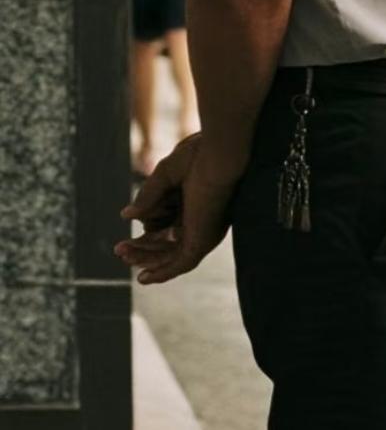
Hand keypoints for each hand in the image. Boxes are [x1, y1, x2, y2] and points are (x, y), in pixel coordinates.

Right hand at [115, 133, 239, 283]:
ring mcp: (203, 232)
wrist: (219, 155)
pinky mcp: (203, 240)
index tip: (131, 224)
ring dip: (145, 258)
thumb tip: (125, 215)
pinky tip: (144, 278)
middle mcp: (202, 220)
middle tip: (120, 250)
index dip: (148, 227)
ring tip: (123, 254)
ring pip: (170, 255)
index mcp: (196, 203)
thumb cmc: (198, 155)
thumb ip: (147, 196)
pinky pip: (181, 264)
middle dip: (141, 249)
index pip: (167, 224)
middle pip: (167, 243)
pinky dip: (162, 272)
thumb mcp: (165, 176)